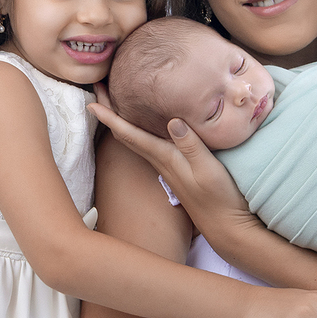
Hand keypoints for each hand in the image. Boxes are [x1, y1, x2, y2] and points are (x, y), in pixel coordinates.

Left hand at [89, 85, 251, 237]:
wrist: (225, 226)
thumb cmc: (219, 198)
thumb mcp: (208, 169)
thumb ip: (191, 145)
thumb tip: (172, 120)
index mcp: (165, 157)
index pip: (131, 135)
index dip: (110, 118)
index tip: (91, 103)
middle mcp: (160, 161)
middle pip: (126, 135)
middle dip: (110, 114)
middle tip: (98, 92)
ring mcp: (166, 166)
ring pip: (135, 140)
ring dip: (121, 122)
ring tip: (112, 103)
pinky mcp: (174, 169)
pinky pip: (148, 145)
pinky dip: (137, 131)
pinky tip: (142, 125)